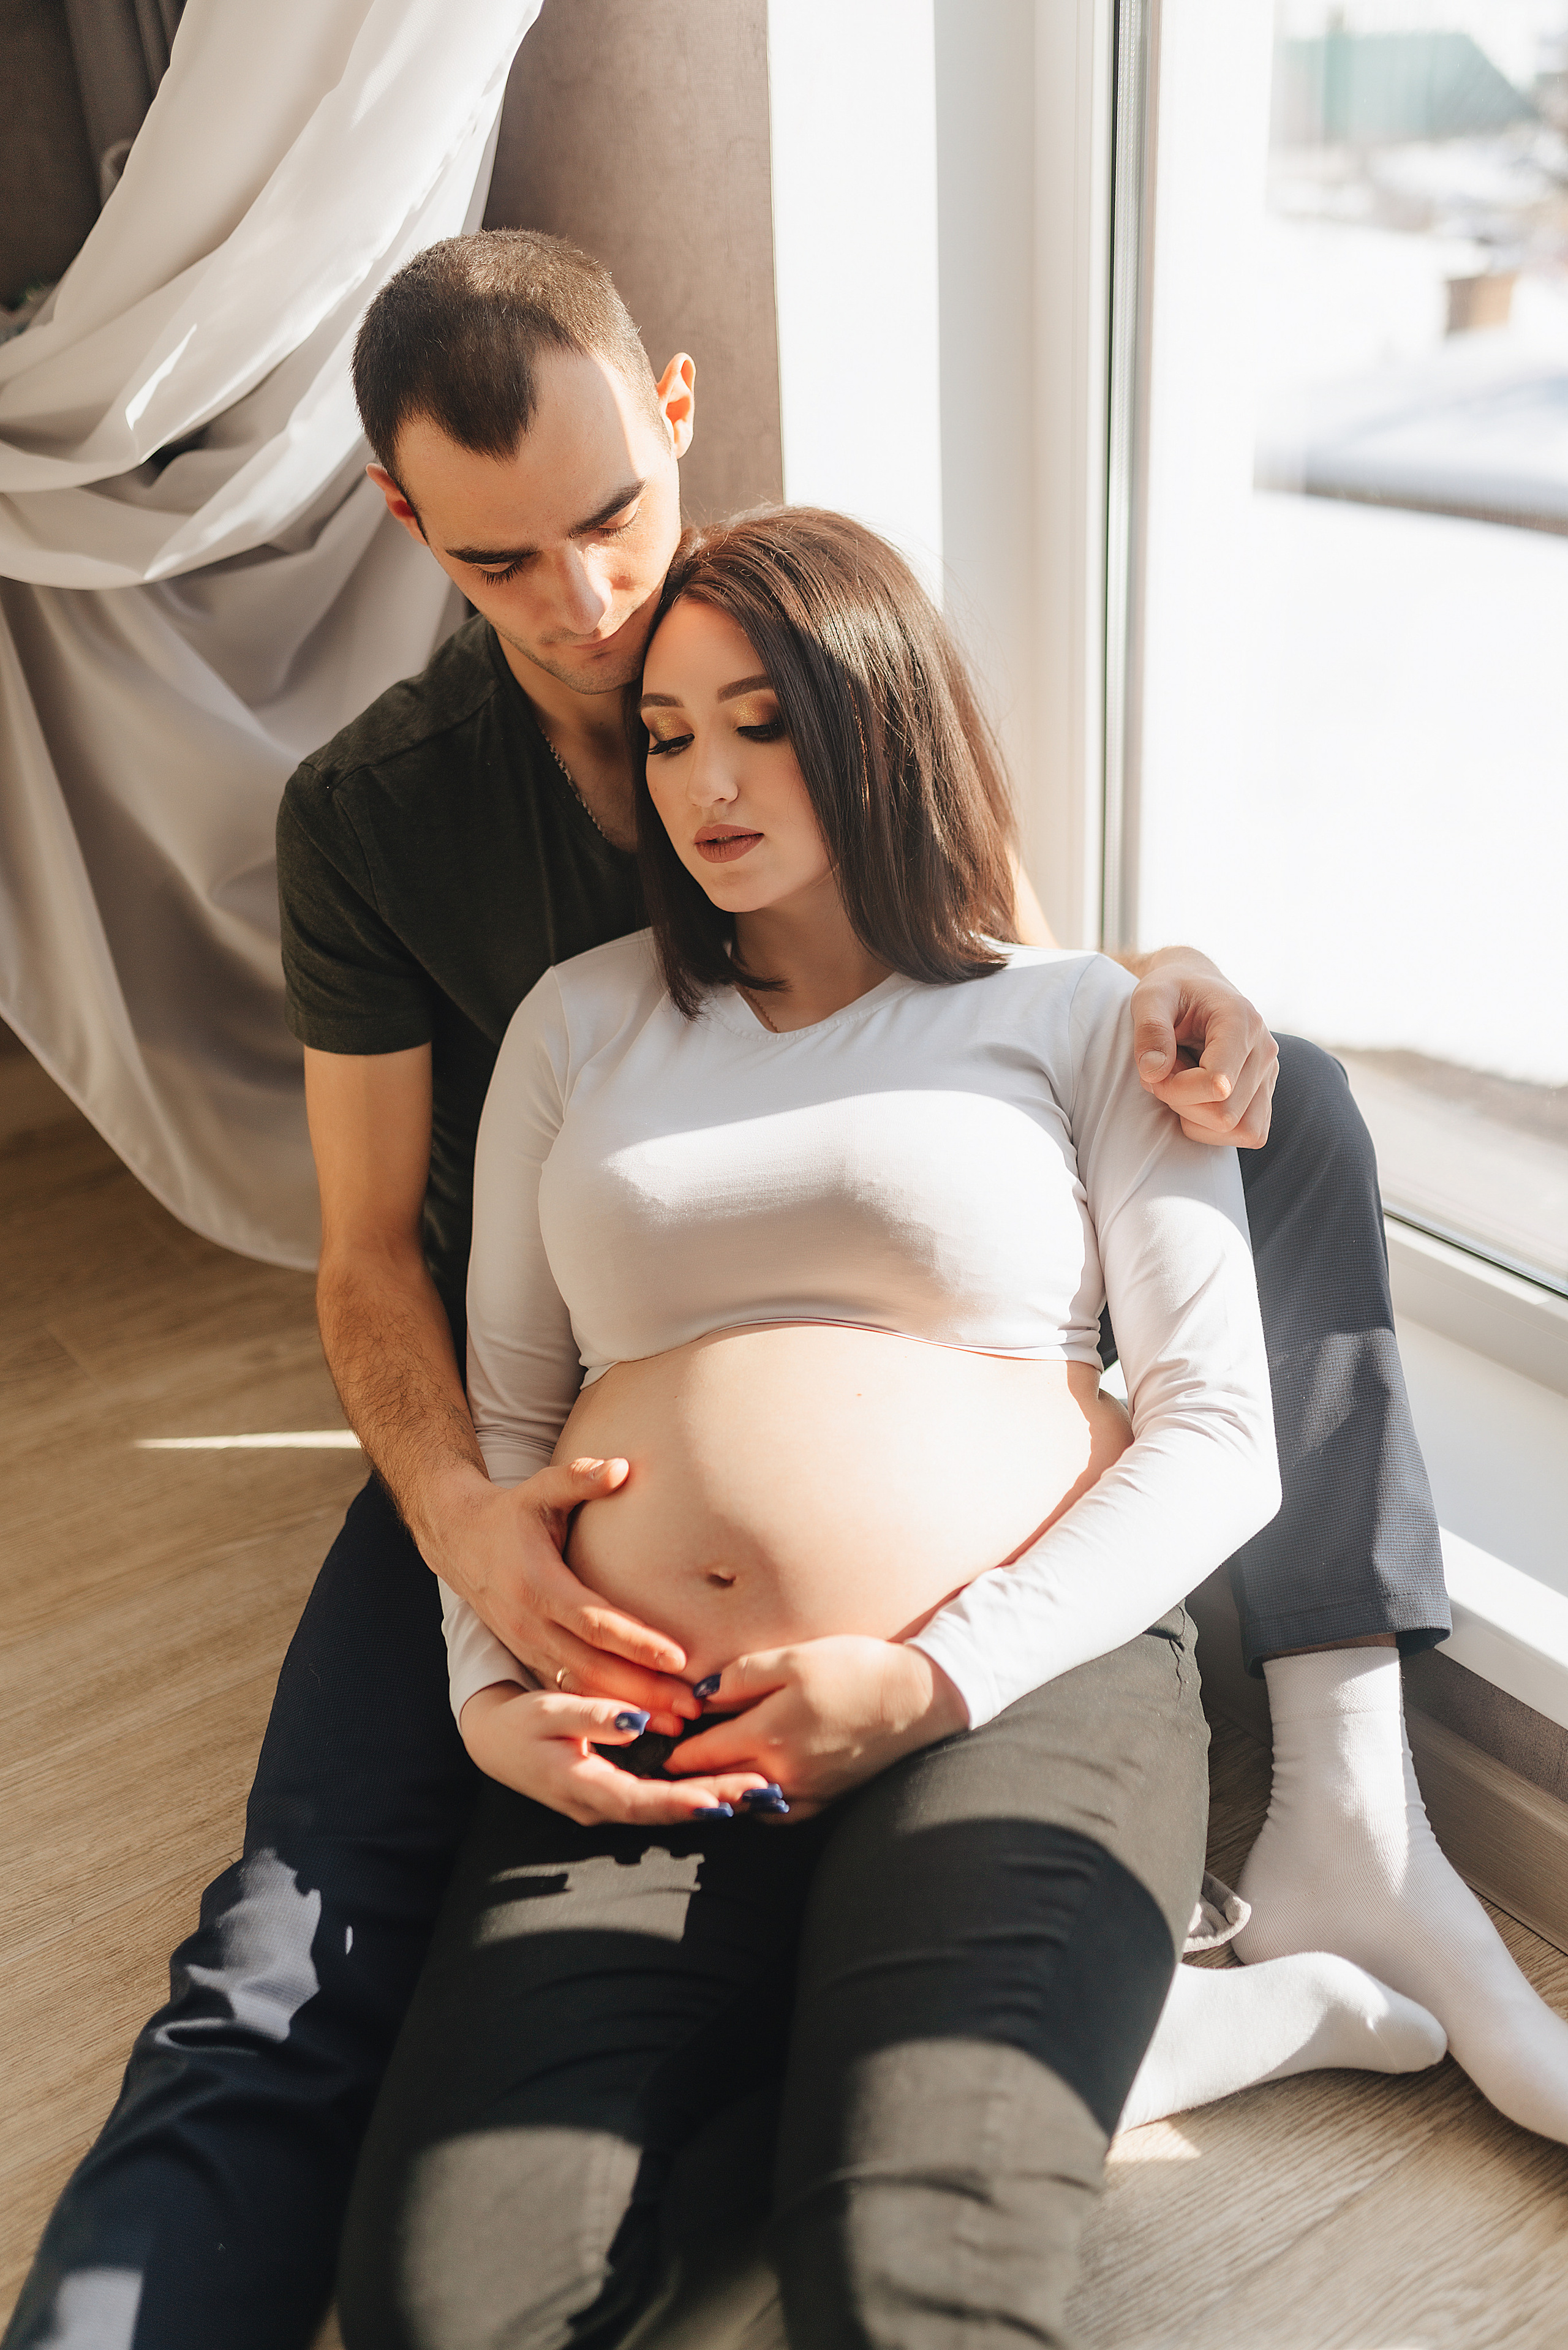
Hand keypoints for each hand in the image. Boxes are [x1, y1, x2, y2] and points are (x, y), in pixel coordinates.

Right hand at [428, 1456, 700, 1734]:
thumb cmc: (512, 1512)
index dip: (637, 1642)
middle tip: (693, 1707)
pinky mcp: (529, 1657)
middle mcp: (530, 1625)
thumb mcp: (540, 1489)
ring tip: (678, 1725)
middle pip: (593, 1668)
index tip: (680, 1658)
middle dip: (644, 1691)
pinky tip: (641, 1726)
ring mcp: (527, 1647)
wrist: (458, 1540)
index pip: (594, 1621)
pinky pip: (570, 1691)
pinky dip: (605, 1710)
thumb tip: (622, 1465)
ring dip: (629, 1710)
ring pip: (583, 1689)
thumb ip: (579, 1477)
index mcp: (538, 1585)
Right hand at [460, 1683, 770, 1826]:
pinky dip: (696, 1795)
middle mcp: (601, 1807)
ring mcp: (609, 1806)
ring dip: (714, 1801)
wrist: (495, 1742)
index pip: (639, 1801)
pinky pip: (662, 1801)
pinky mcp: (617, 1795)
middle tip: (763, 1793)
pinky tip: (729, 1788)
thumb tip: (635, 1721)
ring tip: (761, 1793)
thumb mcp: (547, 1711)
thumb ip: (591, 1716)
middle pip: (665, 1812)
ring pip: (668, 1810)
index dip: (678, 1801)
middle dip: (715, 1802)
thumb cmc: (520, 1723)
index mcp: (583, 1787)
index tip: (717, 1799)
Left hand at [666, 1637, 969, 1816]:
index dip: (675, 1752)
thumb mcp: (794, 1657)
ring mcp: (805, 1792)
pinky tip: (751, 1792)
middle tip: (663, 1775)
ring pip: (746, 1803)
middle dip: (689, 1779)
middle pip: (718, 1784)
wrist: (917, 1699)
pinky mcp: (828, 1799)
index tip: (655, 1750)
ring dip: (720, 1795)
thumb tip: (701, 1694)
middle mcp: (780, 1773)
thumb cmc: (855, 1668)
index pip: (702, 1753)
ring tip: (699, 1784)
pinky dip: (759, 1805)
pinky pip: (780, 1813)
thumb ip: (743, 1676)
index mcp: (766, 1734)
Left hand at [1128, 948, 1278, 1147]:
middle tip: (1164, 1076)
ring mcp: (1269, 1073)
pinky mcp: (1264, 1092)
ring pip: (1242, 1130)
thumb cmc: (1172, 991)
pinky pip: (1249, 1133)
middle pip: (1226, 1114)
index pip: (1217, 1084)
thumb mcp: (1150, 997)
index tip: (1155, 1070)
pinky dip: (1213, 1129)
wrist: (1196, 988)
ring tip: (1183, 1088)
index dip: (1175, 1089)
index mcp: (1241, 1021)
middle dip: (1182, 1104)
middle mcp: (1264, 1049)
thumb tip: (1154, 1074)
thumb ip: (1150, 1030)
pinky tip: (1196, 1100)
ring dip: (1200, 1121)